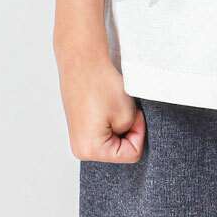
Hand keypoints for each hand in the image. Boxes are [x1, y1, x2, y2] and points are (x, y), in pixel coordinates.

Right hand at [56, 46, 144, 162]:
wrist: (82, 61)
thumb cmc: (101, 85)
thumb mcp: (127, 113)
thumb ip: (132, 132)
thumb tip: (126, 134)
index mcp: (91, 151)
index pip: (131, 154)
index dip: (139, 132)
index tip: (134, 112)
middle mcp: (80, 149)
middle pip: (120, 150)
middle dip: (128, 130)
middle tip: (124, 108)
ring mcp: (78, 138)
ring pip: (113, 139)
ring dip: (119, 123)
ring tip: (112, 105)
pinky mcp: (80, 127)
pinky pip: (103, 130)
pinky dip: (110, 119)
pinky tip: (106, 104)